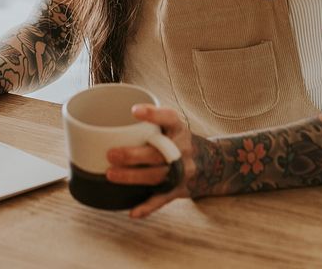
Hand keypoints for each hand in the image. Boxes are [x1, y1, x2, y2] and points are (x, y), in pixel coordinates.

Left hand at [106, 104, 205, 218]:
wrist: (211, 165)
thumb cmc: (178, 140)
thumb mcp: (172, 125)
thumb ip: (150, 121)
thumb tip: (110, 117)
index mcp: (179, 129)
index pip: (169, 118)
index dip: (153, 114)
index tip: (134, 111)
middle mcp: (182, 149)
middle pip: (158, 153)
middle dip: (133, 155)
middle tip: (110, 154)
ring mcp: (181, 171)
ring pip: (156, 176)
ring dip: (133, 177)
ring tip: (110, 175)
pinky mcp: (178, 190)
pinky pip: (162, 199)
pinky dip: (147, 207)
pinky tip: (132, 212)